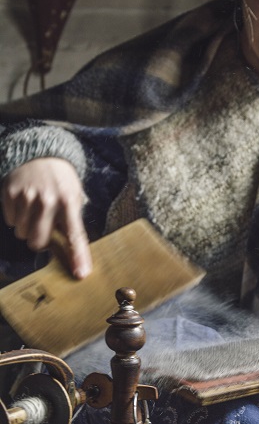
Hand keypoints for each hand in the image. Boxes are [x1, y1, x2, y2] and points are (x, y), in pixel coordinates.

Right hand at [1, 158, 91, 278]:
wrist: (42, 153)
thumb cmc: (62, 180)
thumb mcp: (75, 196)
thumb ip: (72, 220)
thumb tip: (71, 249)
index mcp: (69, 202)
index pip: (75, 234)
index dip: (78, 256)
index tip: (81, 274)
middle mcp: (49, 201)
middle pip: (38, 241)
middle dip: (39, 241)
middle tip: (43, 229)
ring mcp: (27, 197)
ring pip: (21, 232)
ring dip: (27, 227)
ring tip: (35, 210)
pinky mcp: (10, 193)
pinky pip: (10, 220)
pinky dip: (16, 216)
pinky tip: (25, 203)